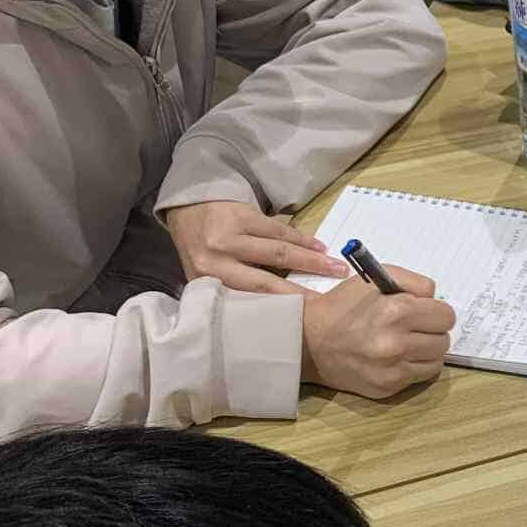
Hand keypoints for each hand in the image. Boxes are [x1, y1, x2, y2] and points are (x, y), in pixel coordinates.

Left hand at [164, 200, 348, 295]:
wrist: (189, 208)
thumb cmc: (203, 248)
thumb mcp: (209, 273)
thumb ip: (232, 289)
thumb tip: (267, 312)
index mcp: (206, 281)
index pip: (245, 300)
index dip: (276, 308)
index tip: (303, 318)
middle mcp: (215, 261)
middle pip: (266, 280)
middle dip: (300, 290)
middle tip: (326, 300)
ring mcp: (229, 236)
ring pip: (278, 252)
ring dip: (311, 261)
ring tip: (336, 268)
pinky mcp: (243, 216)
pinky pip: (279, 231)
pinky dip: (302, 240)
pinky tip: (319, 247)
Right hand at [299, 265, 454, 399]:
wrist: (309, 341)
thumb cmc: (343, 307)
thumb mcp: (374, 280)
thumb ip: (414, 282)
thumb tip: (436, 298)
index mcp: (397, 312)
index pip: (446, 316)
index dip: (436, 311)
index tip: (425, 312)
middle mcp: (397, 343)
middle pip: (444, 340)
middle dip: (433, 331)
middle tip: (415, 327)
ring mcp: (392, 370)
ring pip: (436, 361)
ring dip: (427, 351)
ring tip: (407, 342)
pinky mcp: (387, 388)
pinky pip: (420, 377)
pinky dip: (414, 367)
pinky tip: (397, 358)